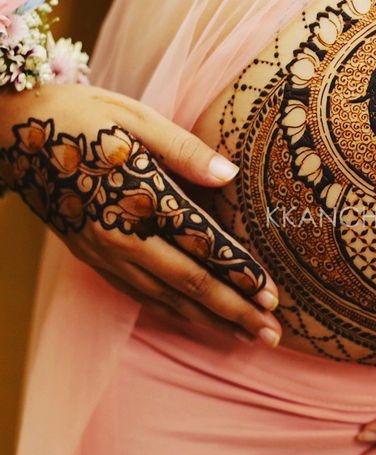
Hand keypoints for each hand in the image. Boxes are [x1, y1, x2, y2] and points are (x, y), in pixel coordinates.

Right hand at [0, 83, 280, 345]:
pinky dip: (172, 312)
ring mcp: (105, 252)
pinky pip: (139, 294)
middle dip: (234, 311)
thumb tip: (230, 174)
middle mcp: (121, 235)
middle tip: (272, 333)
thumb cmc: (83, 118)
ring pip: (165, 297)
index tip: (272, 295)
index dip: (238, 272)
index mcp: (138, 196)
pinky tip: (195, 321)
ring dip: (209, 320)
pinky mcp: (93, 258)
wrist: (14, 133)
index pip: (200, 244)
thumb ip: (185, 150)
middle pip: (189, 282)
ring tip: (244, 337)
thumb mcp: (136, 119)